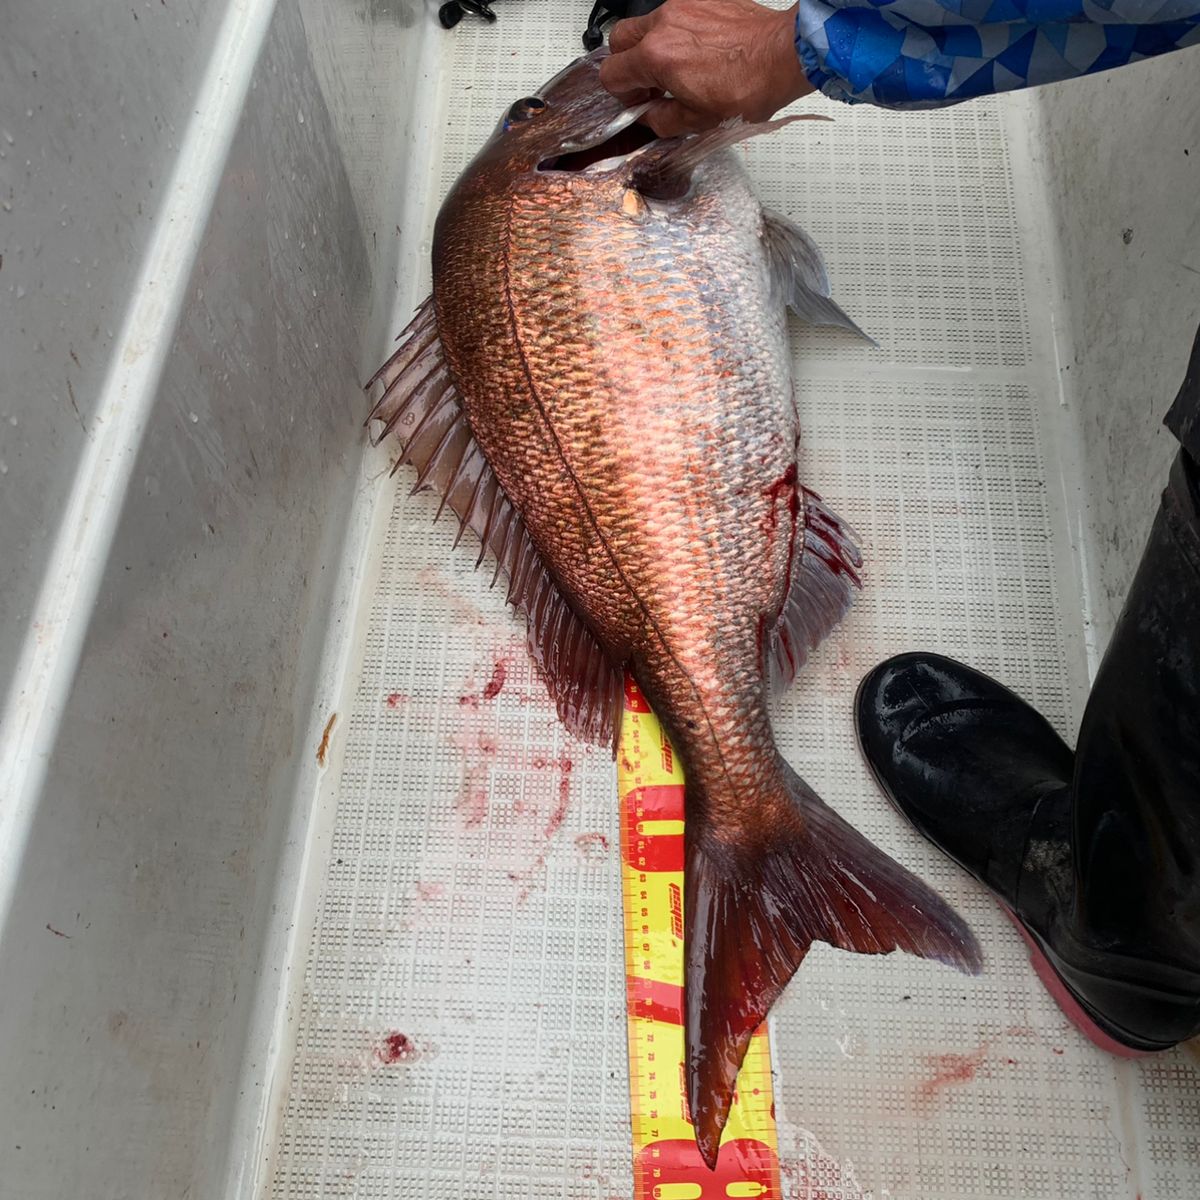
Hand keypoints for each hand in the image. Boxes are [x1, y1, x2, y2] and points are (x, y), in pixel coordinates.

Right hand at [598, 0, 812, 136]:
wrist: (783, 56)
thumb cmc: (750, 85)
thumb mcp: (698, 122)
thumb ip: (662, 121)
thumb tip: (649, 116)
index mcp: (656, 56)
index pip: (610, 73)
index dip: (620, 94)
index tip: (637, 101)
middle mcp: (664, 24)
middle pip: (618, 40)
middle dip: (626, 64)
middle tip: (648, 83)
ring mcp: (682, 7)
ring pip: (645, 24)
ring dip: (650, 48)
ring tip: (675, 69)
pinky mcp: (701, 0)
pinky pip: (674, 15)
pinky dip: (675, 33)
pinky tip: (696, 53)